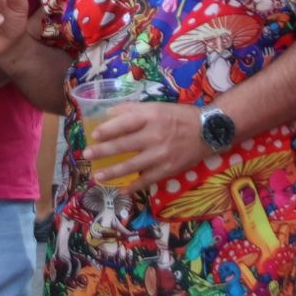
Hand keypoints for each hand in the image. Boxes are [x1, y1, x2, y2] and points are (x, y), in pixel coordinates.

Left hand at [84, 102, 204, 190]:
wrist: (208, 131)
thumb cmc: (179, 116)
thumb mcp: (156, 107)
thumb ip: (132, 110)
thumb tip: (108, 115)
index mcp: (151, 116)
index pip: (124, 123)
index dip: (107, 129)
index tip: (94, 135)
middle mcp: (154, 135)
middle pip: (123, 145)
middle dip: (102, 152)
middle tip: (86, 156)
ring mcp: (161, 155)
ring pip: (131, 166)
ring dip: (112, 172)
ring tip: (98, 176)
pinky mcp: (168, 169)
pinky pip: (146, 180)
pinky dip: (133, 186)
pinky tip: (121, 189)